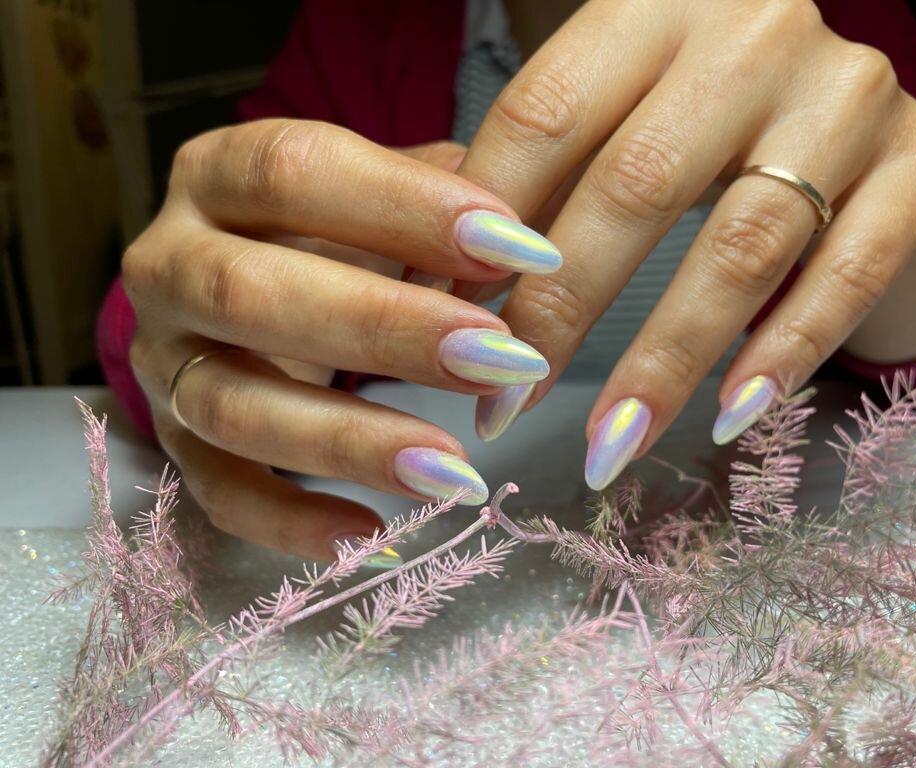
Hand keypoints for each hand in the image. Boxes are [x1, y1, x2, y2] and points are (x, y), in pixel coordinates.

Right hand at [123, 119, 561, 559]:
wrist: (250, 288)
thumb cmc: (334, 234)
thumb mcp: (382, 196)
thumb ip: (445, 205)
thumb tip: (533, 248)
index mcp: (218, 175)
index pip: (295, 171)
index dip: (405, 207)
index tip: (516, 248)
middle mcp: (169, 264)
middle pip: (251, 292)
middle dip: (383, 329)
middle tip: (501, 360)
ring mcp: (160, 360)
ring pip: (231, 405)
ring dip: (349, 441)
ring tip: (456, 473)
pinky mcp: (173, 441)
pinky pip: (217, 492)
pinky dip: (291, 522)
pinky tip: (375, 540)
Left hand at [457, 0, 915, 486]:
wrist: (839, 100)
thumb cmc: (693, 115)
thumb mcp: (613, 112)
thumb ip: (535, 181)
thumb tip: (431, 293)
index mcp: (652, 5)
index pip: (543, 118)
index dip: (482, 232)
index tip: (440, 328)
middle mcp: (754, 35)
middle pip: (635, 188)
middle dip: (558, 314)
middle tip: (502, 404)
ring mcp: (848, 94)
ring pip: (743, 245)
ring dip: (664, 362)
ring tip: (607, 444)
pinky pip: (849, 273)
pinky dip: (786, 352)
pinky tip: (728, 416)